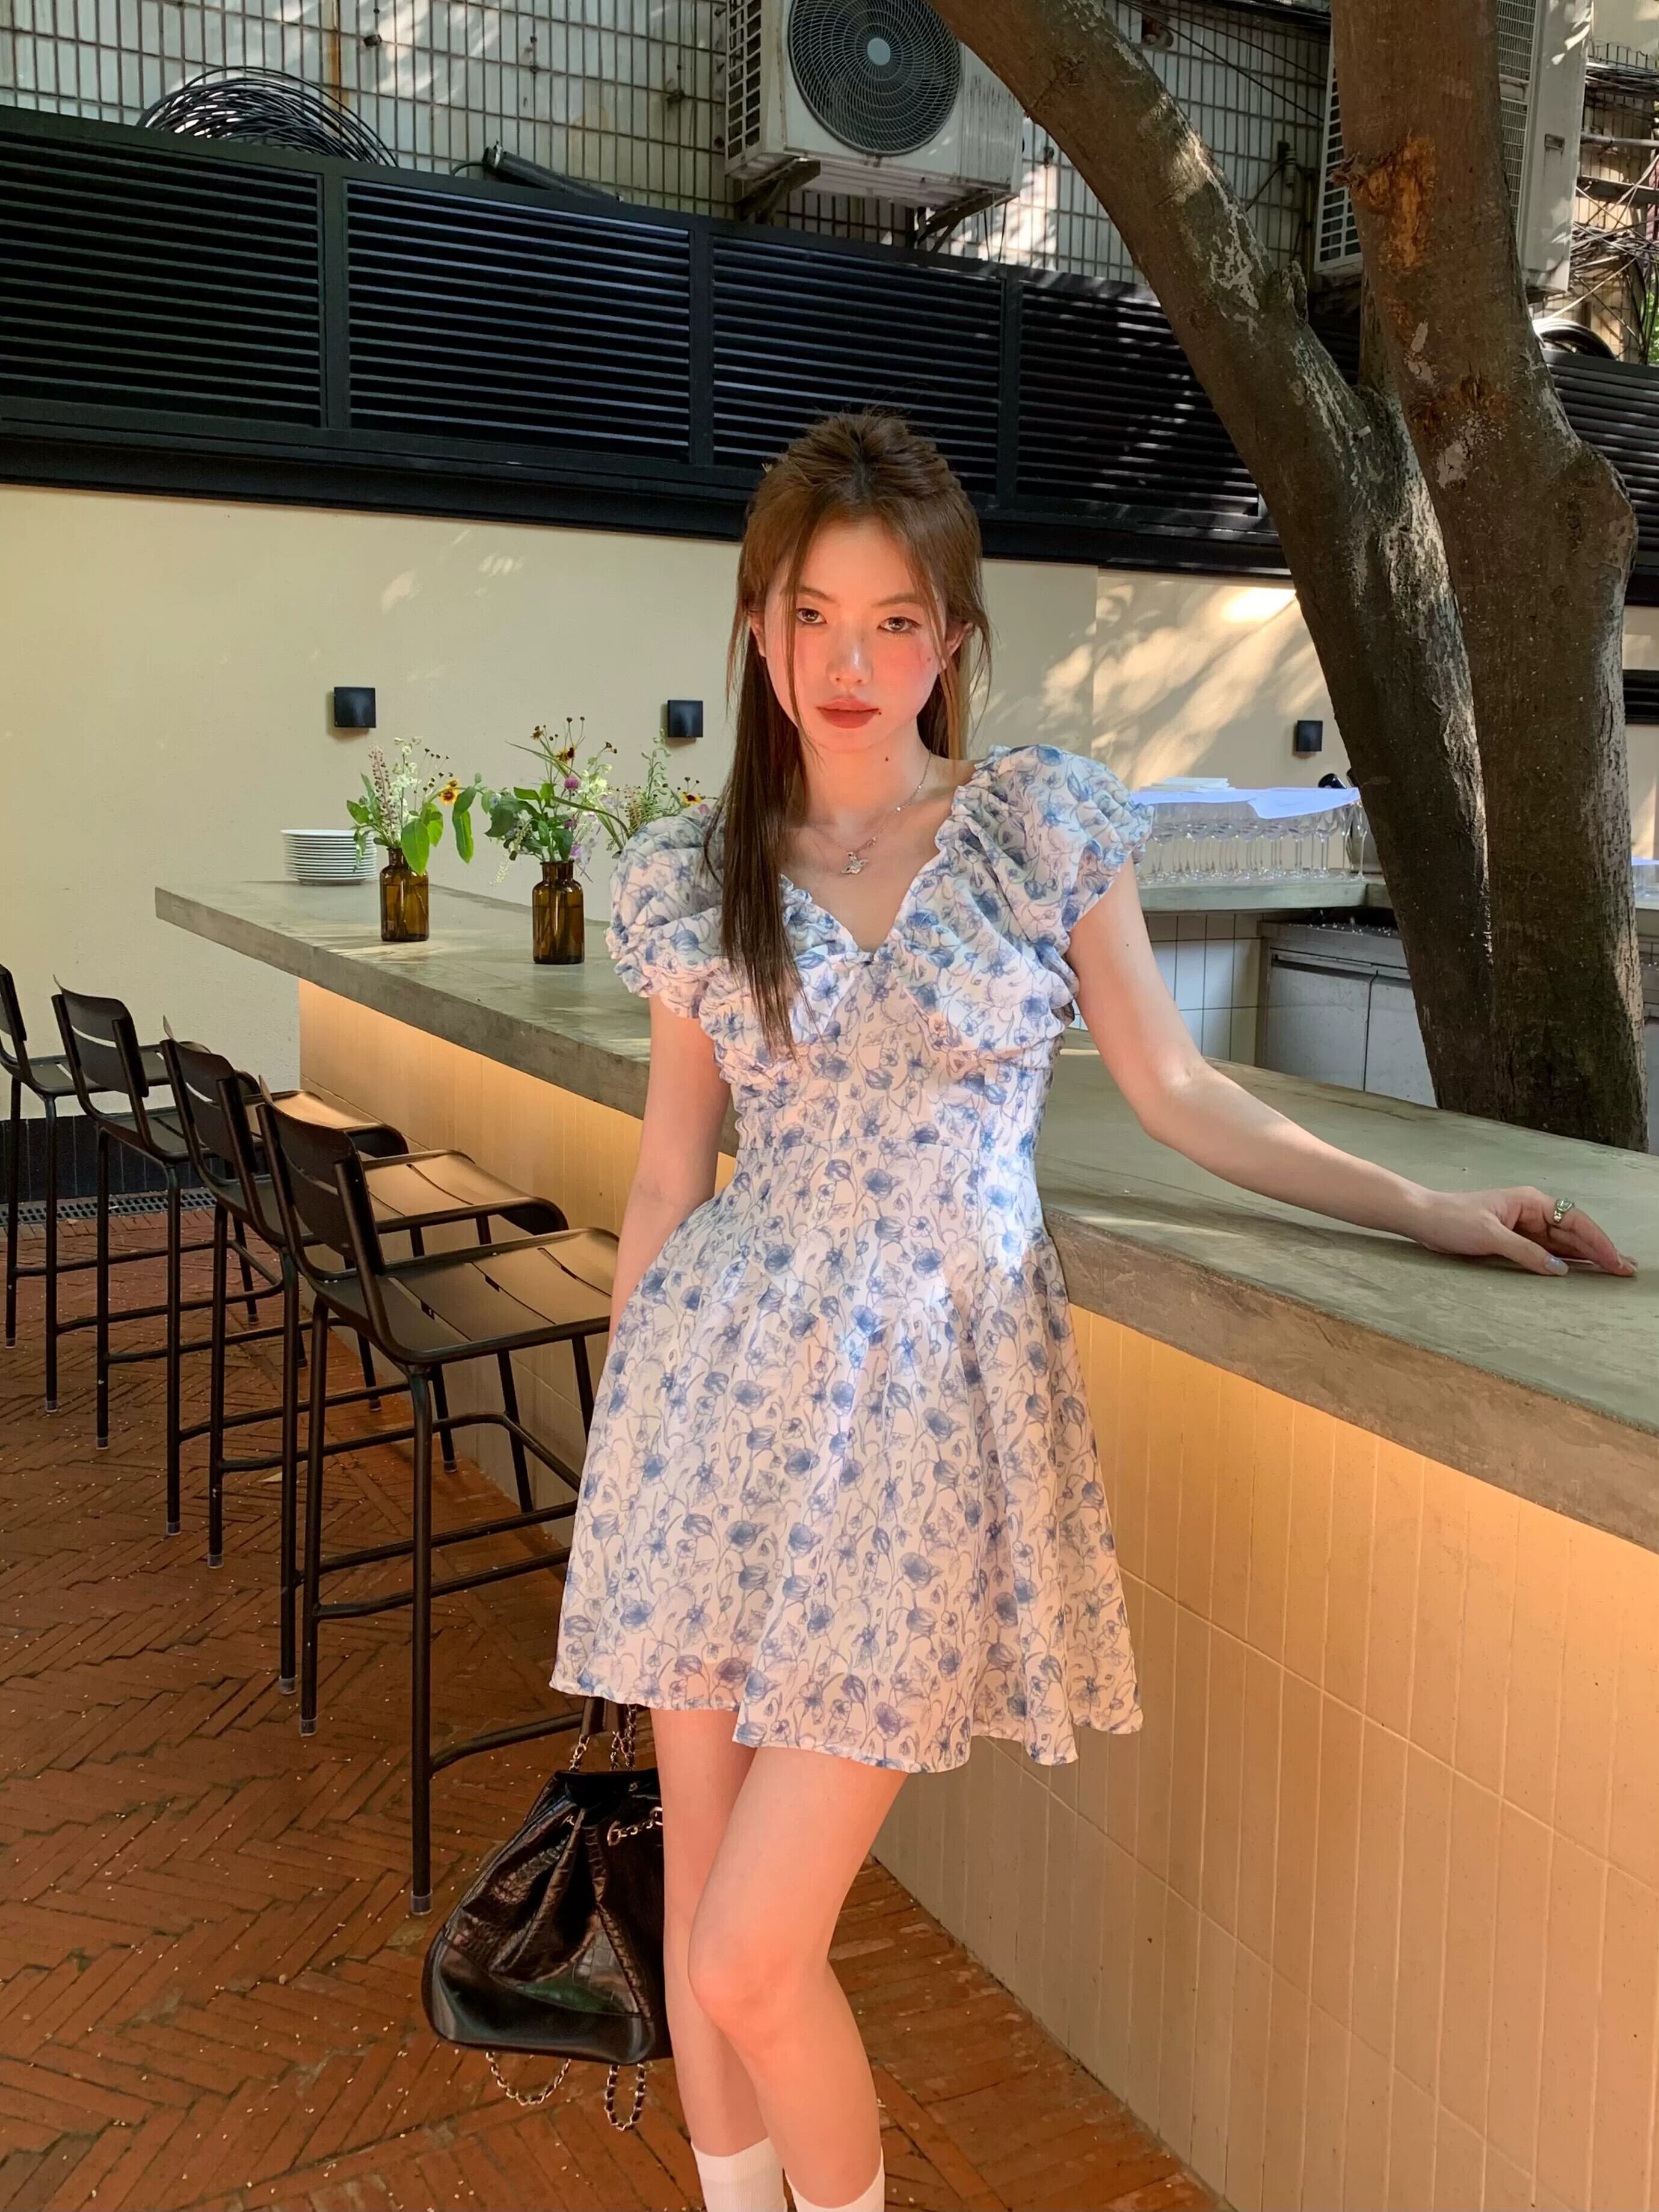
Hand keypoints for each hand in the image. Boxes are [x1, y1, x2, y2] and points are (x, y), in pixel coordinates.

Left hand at [1409, 1186, 1636, 1277]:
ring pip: (1563, 1243)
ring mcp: (1524, 1226)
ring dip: (1587, 1256)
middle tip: (1626, 1270)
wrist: (1422, 1217)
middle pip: (1574, 1232)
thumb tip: (1560, 1270)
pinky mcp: (1513, 1238)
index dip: (1599, 1243)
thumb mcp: (1489, 1236)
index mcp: (1530, 1202)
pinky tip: (1580, 1271)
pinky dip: (1565, 1260)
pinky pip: (1546, 1250)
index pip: (1575, 1221)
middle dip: (1601, 1250)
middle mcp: (1532, 1211)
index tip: (1615, 1261)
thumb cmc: (1451, 1219)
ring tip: (1613, 1270)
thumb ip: (1526, 1253)